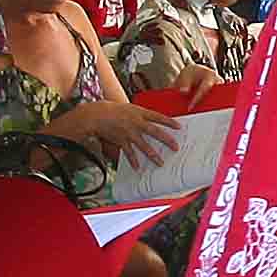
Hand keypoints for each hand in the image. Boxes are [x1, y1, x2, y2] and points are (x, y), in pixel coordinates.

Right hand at [58, 99, 179, 169]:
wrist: (97, 115)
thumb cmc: (114, 110)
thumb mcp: (131, 109)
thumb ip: (142, 116)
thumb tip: (154, 123)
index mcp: (140, 113)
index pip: (158, 117)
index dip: (169, 122)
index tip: (179, 127)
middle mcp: (136, 123)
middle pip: (155, 132)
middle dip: (167, 140)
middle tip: (176, 147)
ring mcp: (129, 133)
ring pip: (144, 145)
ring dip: (153, 155)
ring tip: (160, 163)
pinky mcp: (121, 140)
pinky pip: (129, 152)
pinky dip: (133, 160)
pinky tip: (138, 167)